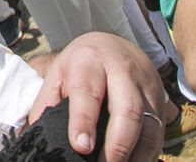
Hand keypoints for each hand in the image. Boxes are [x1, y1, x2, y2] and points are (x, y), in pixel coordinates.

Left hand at [29, 32, 166, 161]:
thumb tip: (34, 135)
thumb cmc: (82, 64)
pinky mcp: (161, 104)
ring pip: (149, 125)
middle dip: (118, 144)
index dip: (84, 120)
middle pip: (128, 109)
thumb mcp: (59, 73)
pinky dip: (147, 155)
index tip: (81, 146)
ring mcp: (146, 88)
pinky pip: (159, 135)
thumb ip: (47, 103)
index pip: (88, 92)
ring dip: (136, 155)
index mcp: (90, 62)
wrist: (116, 45)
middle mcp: (122, 73)